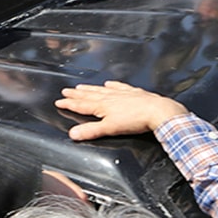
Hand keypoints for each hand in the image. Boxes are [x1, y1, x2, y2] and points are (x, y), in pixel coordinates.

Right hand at [55, 81, 187, 140]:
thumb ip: (91, 131)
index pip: (82, 105)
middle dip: (76, 94)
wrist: (158, 111)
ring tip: (81, 86)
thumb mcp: (110, 129)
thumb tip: (73, 134)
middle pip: (89, 95)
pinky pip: (119, 87)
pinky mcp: (133, 93)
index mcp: (102, 106)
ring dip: (90, 89)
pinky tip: (109, 83)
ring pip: (101, 90)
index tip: (59, 101)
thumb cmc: (135, 120)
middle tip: (66, 90)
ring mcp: (122, 94)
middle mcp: (110, 97)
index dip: (69, 104)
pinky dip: (112, 85)